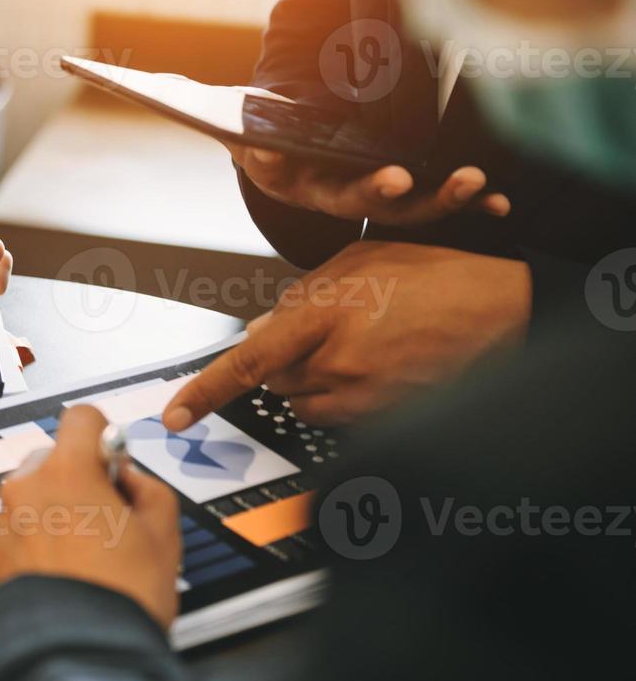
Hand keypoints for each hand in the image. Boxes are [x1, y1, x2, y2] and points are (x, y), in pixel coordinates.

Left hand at [0, 405, 180, 628]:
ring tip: (82, 558)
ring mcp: (0, 524)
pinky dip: (30, 547)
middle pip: (52, 460)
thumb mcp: (165, 533)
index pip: (82, 418)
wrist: (79, 658)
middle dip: (76, 480)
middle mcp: (25, 489)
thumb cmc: (122, 599)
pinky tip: (57, 576)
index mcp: (67, 472)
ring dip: (51, 514)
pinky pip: (12, 535)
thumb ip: (148, 488)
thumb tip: (128, 478)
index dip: (103, 436)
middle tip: (105, 521)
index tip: (112, 461)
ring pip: (29, 499)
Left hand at [163, 241, 530, 428]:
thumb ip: (300, 298)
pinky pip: (338, 416)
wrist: (505, 312)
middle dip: (285, 361)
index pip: (249, 362)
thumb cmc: (435, 276)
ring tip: (357, 346)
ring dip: (312, 381)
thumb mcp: (358, 263)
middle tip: (325, 332)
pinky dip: (341, 396)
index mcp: (323, 313)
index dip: (206, 392)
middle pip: (274, 382)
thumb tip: (259, 332)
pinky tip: (376, 365)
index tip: (175, 415)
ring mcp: (363, 394)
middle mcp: (338, 360)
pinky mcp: (385, 417)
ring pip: (303, 402)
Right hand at [232, 145, 510, 225]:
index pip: (342, 196)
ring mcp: (380, 194)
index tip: (397, 178)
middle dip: (422, 197)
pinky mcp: (405, 183)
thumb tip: (262, 149)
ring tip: (477, 181)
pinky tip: (502, 205)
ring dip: (451, 198)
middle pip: (386, 207)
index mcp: (314, 189)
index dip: (370, 189)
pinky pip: (441, 196)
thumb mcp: (244, 135)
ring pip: (417, 205)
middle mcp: (350, 198)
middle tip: (459, 180)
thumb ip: (247, 141)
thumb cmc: (261, 137)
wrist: (277, 146)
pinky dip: (474, 204)